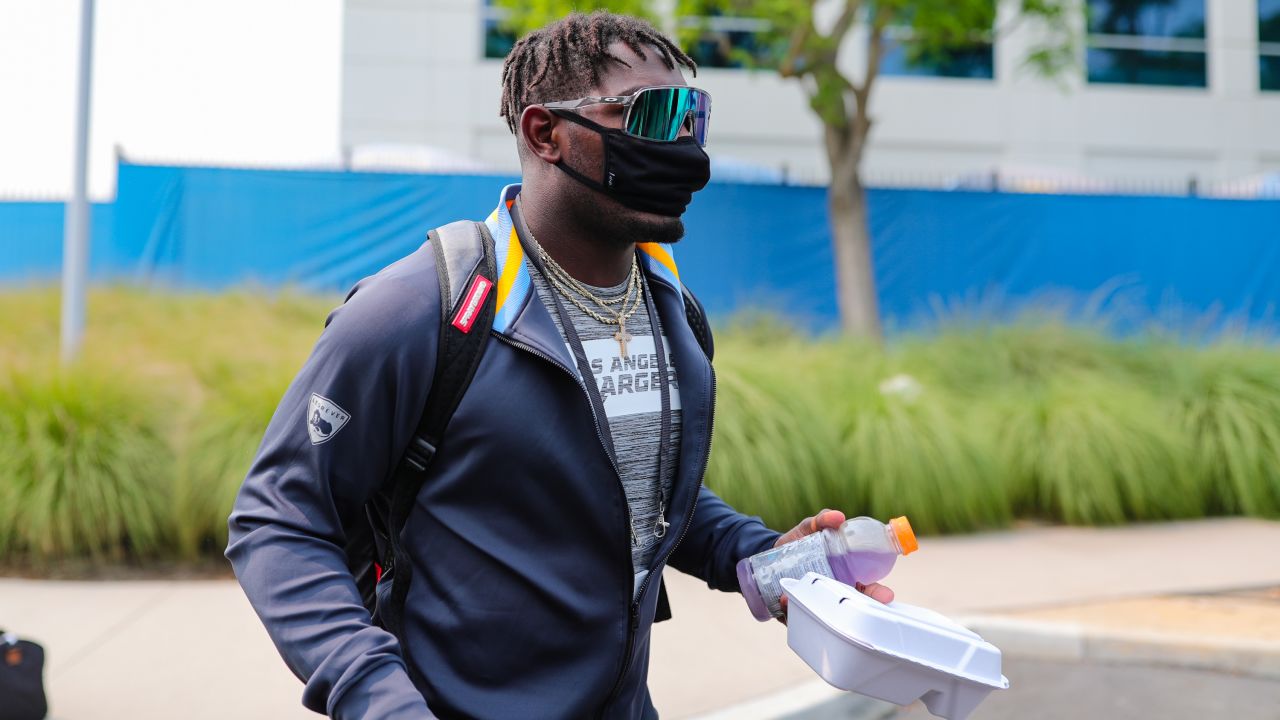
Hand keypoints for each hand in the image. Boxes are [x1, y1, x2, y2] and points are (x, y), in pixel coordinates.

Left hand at [774, 509, 894, 621]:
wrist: (768, 555)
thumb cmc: (799, 543)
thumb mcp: (810, 528)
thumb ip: (823, 520)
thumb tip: (839, 517)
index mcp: (845, 577)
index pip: (868, 590)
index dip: (879, 595)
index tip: (886, 596)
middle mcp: (833, 594)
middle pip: (850, 608)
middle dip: (856, 612)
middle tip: (852, 608)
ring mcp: (815, 605)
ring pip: (822, 616)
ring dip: (818, 612)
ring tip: (808, 601)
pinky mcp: (794, 611)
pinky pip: (795, 617)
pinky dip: (791, 610)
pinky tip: (784, 599)